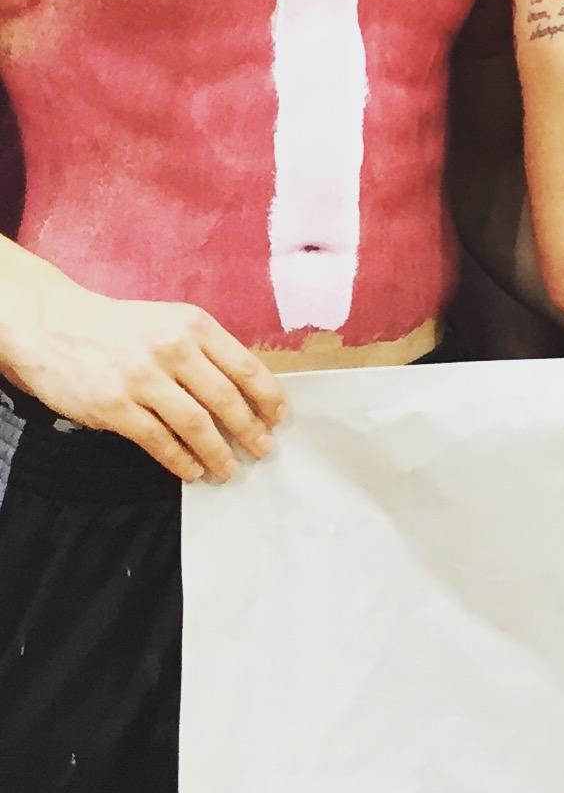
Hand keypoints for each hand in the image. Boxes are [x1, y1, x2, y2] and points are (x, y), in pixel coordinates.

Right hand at [0, 281, 285, 482]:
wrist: (55, 328)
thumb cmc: (122, 328)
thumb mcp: (171, 321)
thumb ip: (207, 349)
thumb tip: (247, 389)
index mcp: (194, 325)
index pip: (245, 366)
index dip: (267, 396)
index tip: (279, 417)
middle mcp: (172, 349)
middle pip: (225, 398)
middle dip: (249, 429)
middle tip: (262, 449)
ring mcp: (141, 379)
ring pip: (195, 424)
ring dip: (218, 452)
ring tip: (229, 469)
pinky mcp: (114, 407)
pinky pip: (158, 441)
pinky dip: (180, 460)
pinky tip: (193, 471)